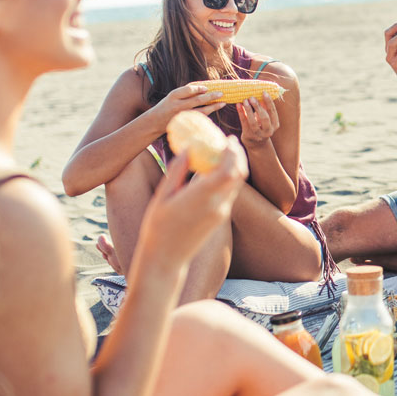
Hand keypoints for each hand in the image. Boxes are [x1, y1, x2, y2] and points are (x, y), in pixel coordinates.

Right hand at [131, 139, 246, 286]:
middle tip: (229, 141)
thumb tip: (188, 148)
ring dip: (235, 166)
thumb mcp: (162, 196)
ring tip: (224, 152)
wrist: (166, 258)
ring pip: (237, 184)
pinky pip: (230, 193)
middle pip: (238, 174)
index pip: (228, 169)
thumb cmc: (157, 227)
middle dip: (237, 155)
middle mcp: (217, 205)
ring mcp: (221, 213)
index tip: (226, 138)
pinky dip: (229, 178)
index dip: (232, 152)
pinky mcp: (221, 219)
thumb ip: (177, 171)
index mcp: (202, 197)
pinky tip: (217, 170)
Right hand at [155, 83, 221, 129]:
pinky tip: (215, 108)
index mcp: (173, 96)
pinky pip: (200, 117)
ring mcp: (183, 116)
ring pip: (202, 111)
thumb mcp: (173, 96)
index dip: (199, 88)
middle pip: (197, 100)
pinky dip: (209, 112)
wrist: (156, 122)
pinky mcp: (186, 123)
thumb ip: (186, 91)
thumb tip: (204, 86)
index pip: (188, 90)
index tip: (207, 88)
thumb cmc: (167, 105)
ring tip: (223, 102)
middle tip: (221, 93)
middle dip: (211, 96)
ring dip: (214, 106)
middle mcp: (178, 106)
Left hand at [236, 95, 278, 149]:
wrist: (256, 144)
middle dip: (258, 107)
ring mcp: (258, 135)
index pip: (273, 112)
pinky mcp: (248, 135)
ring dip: (249, 110)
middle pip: (264, 118)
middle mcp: (268, 131)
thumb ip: (264, 108)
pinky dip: (241, 113)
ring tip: (245, 100)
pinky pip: (244, 123)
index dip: (269, 102)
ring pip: (253, 122)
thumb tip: (261, 93)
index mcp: (275, 125)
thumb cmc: (261, 126)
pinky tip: (238, 105)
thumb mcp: (265, 118)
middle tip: (252, 97)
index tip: (264, 92)